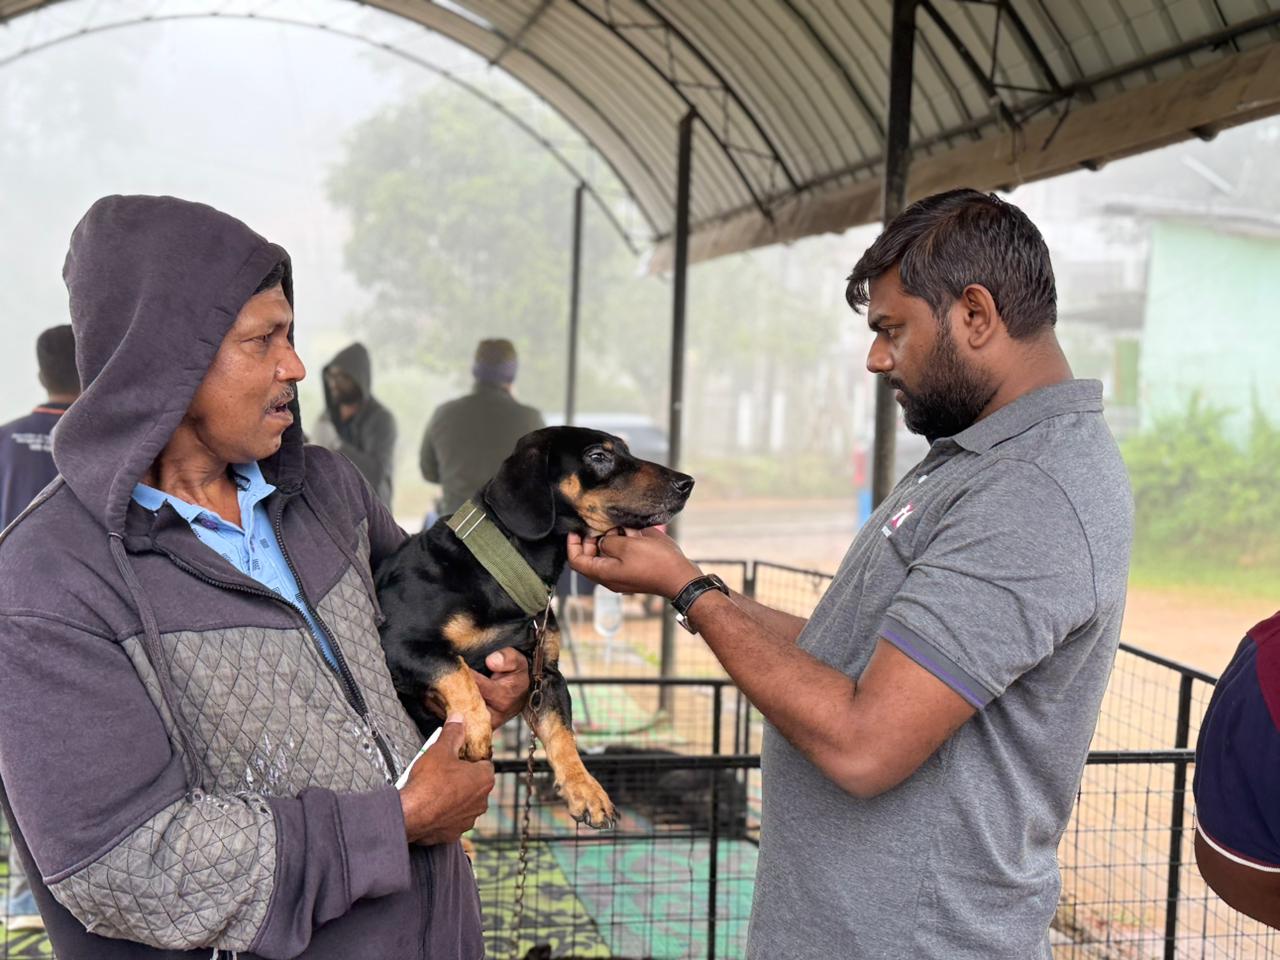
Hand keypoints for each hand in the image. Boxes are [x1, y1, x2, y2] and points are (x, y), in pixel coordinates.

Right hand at [400, 715, 494, 845]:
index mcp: (484, 779)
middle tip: (443, 771)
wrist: (410, 814)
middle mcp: (481, 802)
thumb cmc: (428, 782)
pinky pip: (451, 819)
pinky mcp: (453, 833)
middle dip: (461, 778)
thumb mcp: (440, 749)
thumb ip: (452, 733)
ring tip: (434, 789)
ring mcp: (468, 820)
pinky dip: (443, 814)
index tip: (456, 757)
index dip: (469, 759)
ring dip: (453, 797)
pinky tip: (430, 806)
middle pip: (474, 784)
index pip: (484, 764)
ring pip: (463, 803)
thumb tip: (458, 719)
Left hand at [423, 648, 530, 730]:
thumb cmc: (515, 676)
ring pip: (456, 714)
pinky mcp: (471, 727)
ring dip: (440, 701)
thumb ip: (508, 658)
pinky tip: (429, 697)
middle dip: (449, 691)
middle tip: (433, 680)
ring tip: (428, 688)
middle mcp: (492, 716)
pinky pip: (452, 720)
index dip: (465, 675)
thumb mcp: (518, 662)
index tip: (454, 664)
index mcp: (504, 699)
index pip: (478, 687)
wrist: (518, 694)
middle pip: (464, 704)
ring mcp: (480, 724)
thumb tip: (492, 661)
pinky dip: (439, 708)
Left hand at [567, 527, 701, 599]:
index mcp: (604, 573)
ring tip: (619, 526)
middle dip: (592, 539)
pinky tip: (633, 533)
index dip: (572, 544)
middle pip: (590, 558)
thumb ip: (609, 541)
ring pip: (607, 556)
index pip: (577, 561)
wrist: (680, 577)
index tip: (575, 529)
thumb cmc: (655, 562)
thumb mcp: (627, 545)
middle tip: (599, 525)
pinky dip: (623, 543)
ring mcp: (623, 575)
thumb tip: (604, 541)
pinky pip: (622, 556)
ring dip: (610, 539)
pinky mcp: (635, 572)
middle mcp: (610, 577)